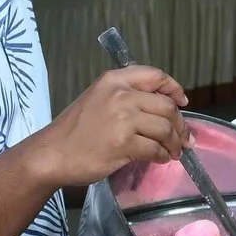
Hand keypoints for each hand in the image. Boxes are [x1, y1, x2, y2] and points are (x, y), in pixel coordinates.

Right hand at [36, 65, 188, 184]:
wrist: (52, 154)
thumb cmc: (74, 130)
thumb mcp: (98, 99)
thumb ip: (127, 97)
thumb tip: (162, 109)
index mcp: (114, 80)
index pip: (155, 76)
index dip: (174, 88)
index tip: (182, 101)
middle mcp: (121, 95)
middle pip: (166, 105)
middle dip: (179, 124)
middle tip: (183, 138)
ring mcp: (123, 119)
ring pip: (165, 128)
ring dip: (174, 142)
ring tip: (173, 152)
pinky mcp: (123, 143)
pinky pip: (155, 149)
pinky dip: (162, 155)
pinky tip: (160, 159)